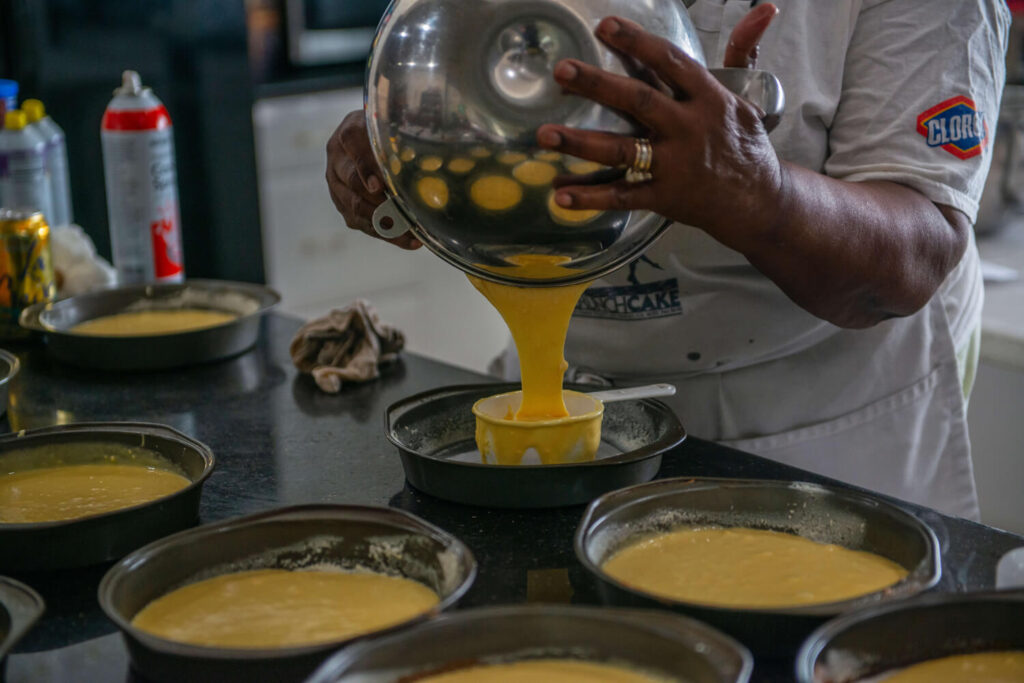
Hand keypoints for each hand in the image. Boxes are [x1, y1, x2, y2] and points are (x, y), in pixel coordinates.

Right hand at [326, 110, 421, 249]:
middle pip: (351, 183)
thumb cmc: (391, 132)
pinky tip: (410, 240)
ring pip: (354, 208)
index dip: (365, 168)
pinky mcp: (342, 205)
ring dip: (383, 223)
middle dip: (377, 202)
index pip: (352, 146)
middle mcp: (337, 159)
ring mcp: (336, 184)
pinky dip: (386, 234)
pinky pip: (361, 223)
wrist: (370, 140)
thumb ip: (412, 129)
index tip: (378, 187)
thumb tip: (439, 141)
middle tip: (402, 214)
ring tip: (412, 233)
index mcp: (349, 133)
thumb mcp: (399, 124)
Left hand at [537, 7, 780, 252]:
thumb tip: (762, 9)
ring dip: (580, 143)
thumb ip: (742, 52)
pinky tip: (560, 195)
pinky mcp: (664, 197)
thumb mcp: (745, 97)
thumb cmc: (746, 145)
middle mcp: (689, 129)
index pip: (669, 62)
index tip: (604, 26)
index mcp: (708, 99)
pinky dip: (591, 198)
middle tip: (561, 70)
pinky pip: (622, 197)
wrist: (761, 202)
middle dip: (597, 84)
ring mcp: (674, 165)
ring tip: (544, 134)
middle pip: (638, 100)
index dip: (636, 42)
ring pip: (622, 151)